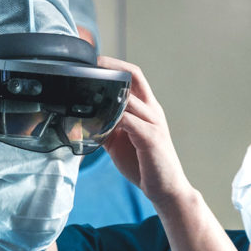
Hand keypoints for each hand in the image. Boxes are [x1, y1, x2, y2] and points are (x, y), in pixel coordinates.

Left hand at [98, 56, 193, 205]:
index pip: (133, 76)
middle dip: (112, 68)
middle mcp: (152, 111)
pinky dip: (112, 118)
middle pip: (135, 76)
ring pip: (130, 98)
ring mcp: (154, 123)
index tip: (93, 62)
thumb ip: (107, 126)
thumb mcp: (120, 141)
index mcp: (147, 108)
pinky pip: (128, 120)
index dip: (114, 65)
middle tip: (90, 65)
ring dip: (108, 95)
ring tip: (87, 91)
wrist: (166, 189)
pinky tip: (99, 121)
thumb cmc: (145, 164)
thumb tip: (84, 118)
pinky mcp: (151, 138)